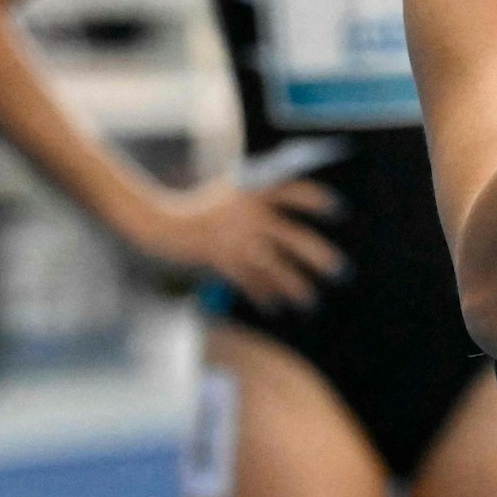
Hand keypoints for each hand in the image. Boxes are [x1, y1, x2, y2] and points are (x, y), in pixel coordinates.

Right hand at [126, 180, 347, 310]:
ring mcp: (236, 238)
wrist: (156, 218)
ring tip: (310, 300)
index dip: (315, 199)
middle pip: (293, 236)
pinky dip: (264, 294)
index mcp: (252, 193)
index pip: (291, 191)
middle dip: (319, 255)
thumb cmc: (190, 204)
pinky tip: (275, 305)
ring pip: (274, 266)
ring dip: (294, 285)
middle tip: (340, 271)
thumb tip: (274, 217)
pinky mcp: (221, 258)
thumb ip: (251, 201)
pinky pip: (250, 280)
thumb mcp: (225, 193)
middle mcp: (249, 215)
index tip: (338, 209)